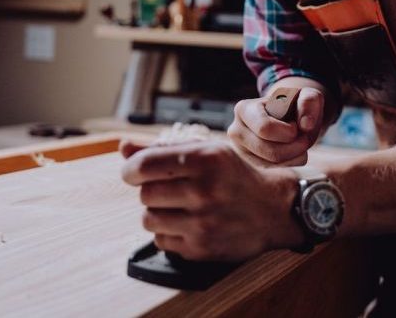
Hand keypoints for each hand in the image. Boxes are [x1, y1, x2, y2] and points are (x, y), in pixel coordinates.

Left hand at [120, 140, 301, 261]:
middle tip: (170, 189)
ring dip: (157, 213)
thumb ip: (161, 149)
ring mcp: (203, 223)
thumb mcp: (205, 152)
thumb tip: (122, 147)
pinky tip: (188, 224)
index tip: (133, 173)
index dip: (131, 170)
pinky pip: (160, 241)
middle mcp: (204, 190)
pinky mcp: (201, 249)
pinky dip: (168, 233)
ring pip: (148, 219)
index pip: (143, 165)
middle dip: (151, 191)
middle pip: (144, 194)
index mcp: (204, 159)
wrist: (273, 209)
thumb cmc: (233, 176)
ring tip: (178, 207)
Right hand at [228, 87, 324, 165]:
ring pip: (271, 165)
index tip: (296, 126)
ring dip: (294, 156)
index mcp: (244, 109)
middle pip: (269, 151)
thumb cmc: (295, 105)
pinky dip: (290, 164)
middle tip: (304, 138)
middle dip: (294, 147)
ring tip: (299, 143)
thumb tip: (306, 124)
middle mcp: (236, 131)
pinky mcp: (250, 164)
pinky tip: (294, 152)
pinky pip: (273, 172)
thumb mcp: (306, 95)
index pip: (265, 128)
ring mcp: (241, 150)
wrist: (288, 117)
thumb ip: (309, 102)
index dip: (288, 132)